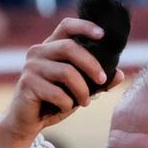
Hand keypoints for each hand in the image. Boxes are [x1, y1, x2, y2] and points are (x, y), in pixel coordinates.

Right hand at [0, 18, 125, 147]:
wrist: (26, 122)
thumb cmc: (54, 102)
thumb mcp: (79, 90)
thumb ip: (97, 81)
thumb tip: (120, 74)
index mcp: (51, 47)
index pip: (66, 26)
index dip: (84, 26)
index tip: (102, 35)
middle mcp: (39, 51)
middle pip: (69, 47)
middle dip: (91, 65)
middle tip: (102, 81)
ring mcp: (31, 66)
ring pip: (66, 72)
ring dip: (82, 90)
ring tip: (85, 102)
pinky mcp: (27, 83)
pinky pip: (57, 93)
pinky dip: (67, 103)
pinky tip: (65, 107)